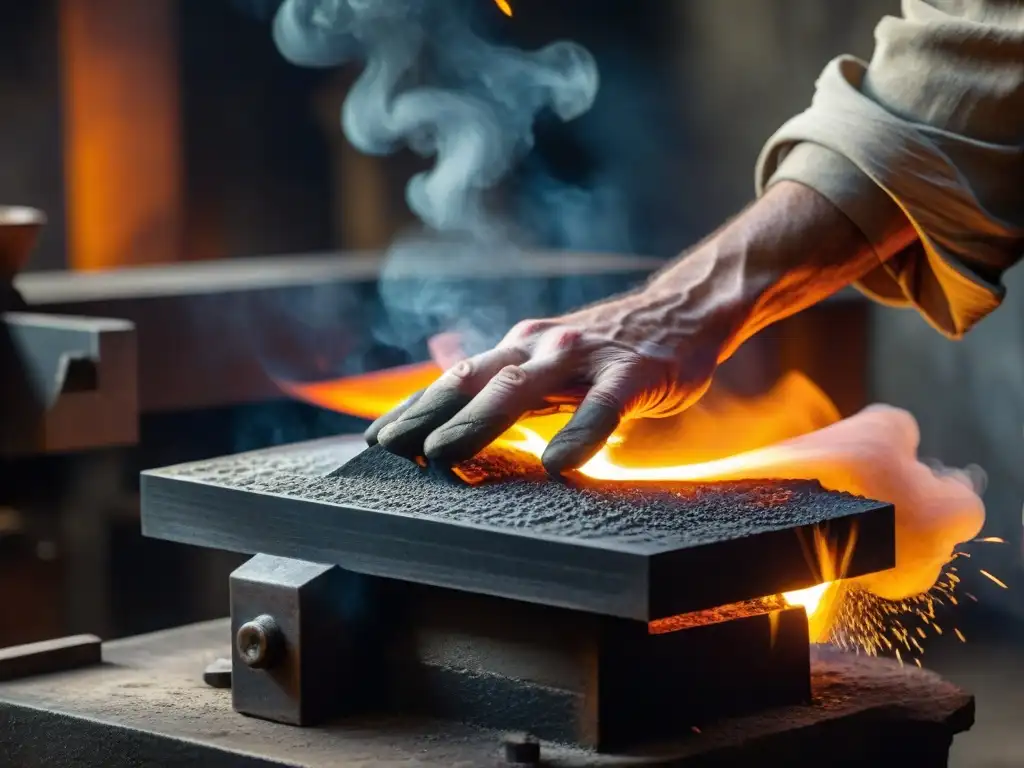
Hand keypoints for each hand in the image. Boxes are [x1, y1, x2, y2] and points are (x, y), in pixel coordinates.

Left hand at [365, 181, 886, 473]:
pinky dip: (578, 434)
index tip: (374, 440)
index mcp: (518, 348)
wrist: (686, 307)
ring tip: (445, 455)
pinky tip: (559, 465)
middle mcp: (540, 347)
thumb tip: (465, 421)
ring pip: (521, 388)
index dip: (413, 408)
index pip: (454, 380)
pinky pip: (603, 407)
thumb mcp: (552, 362)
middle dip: (426, 417)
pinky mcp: (631, 372)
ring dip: (478, 422)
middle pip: (472, 382)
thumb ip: (514, 388)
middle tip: (389, 452)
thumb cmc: (612, 347)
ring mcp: (584, 358)